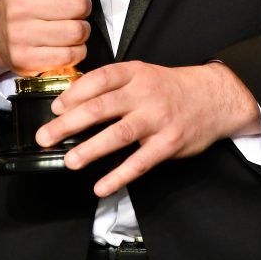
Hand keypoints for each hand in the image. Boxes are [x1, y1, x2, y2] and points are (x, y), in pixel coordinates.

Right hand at [0, 0, 110, 79]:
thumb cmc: (27, 1)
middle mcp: (18, 5)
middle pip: (79, 5)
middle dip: (83, 7)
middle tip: (74, 10)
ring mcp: (20, 34)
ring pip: (77, 31)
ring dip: (82, 30)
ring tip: (71, 26)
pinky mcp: (26, 59)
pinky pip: (70, 55)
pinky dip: (76, 50)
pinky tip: (66, 44)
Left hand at [36, 60, 260, 195]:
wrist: (214, 97)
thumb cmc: (170, 88)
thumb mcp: (143, 75)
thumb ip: (113, 86)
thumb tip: (73, 101)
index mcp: (135, 73)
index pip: (99, 79)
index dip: (74, 93)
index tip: (55, 107)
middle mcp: (145, 93)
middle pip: (102, 107)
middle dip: (70, 123)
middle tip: (46, 136)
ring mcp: (158, 118)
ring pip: (119, 133)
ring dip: (91, 148)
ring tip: (70, 160)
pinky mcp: (169, 143)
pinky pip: (140, 162)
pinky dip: (119, 176)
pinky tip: (101, 186)